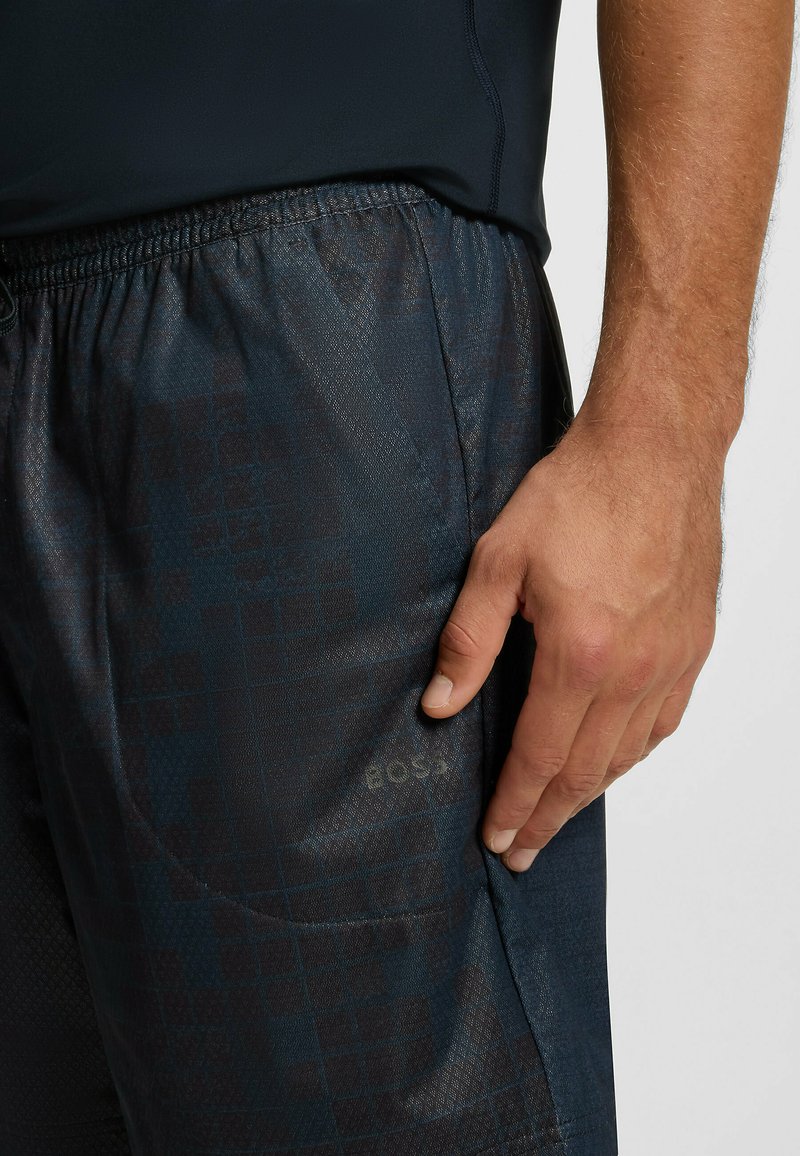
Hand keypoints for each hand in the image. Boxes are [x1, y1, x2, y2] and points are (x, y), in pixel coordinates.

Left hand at [420, 402, 723, 871]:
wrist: (655, 452)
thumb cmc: (577, 495)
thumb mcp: (499, 559)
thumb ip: (468, 640)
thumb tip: (439, 705)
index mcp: (579, 655)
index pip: (540, 757)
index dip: (514, 804)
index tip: (496, 838)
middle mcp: (633, 672)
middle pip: (585, 772)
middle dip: (547, 818)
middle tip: (521, 851)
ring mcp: (671, 663)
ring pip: (627, 756)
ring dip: (589, 795)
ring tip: (558, 817)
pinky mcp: (694, 647)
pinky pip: (664, 725)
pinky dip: (632, 757)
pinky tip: (613, 764)